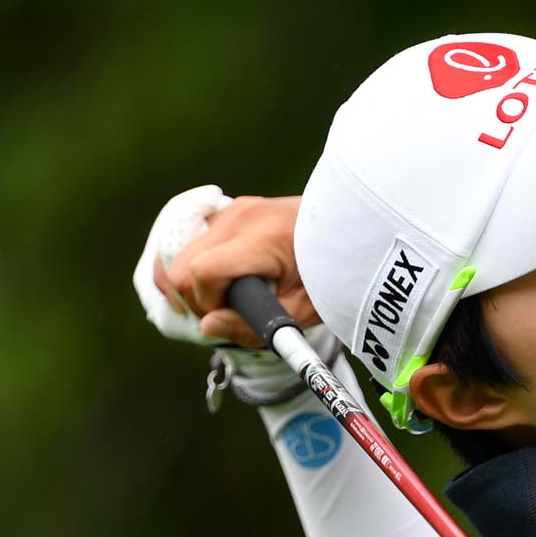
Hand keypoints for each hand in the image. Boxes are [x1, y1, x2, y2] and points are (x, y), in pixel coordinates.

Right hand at [136, 188, 315, 349]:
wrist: (354, 234)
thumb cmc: (332, 275)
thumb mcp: (301, 310)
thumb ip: (252, 325)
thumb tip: (207, 327)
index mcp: (262, 239)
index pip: (202, 273)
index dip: (208, 304)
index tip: (231, 318)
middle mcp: (241, 217)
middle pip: (181, 263)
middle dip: (195, 297)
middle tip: (227, 313)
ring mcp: (235, 208)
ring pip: (182, 252)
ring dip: (194, 281)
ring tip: (226, 299)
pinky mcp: (234, 209)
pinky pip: (198, 240)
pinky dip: (200, 263)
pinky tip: (222, 281)